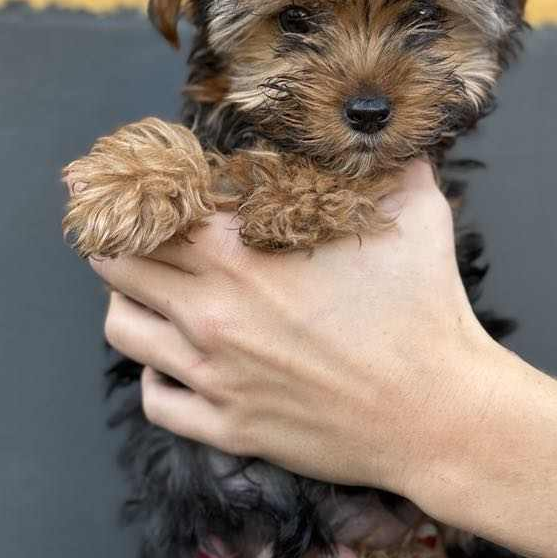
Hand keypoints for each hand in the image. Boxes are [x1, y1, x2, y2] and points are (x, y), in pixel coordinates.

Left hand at [92, 160, 499, 503]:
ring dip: (129, 305)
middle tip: (139, 237)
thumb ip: (391, 162)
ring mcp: (214, 375)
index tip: (141, 188)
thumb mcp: (417, 214)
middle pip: (118, 265)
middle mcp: (211, 312)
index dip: (139, 194)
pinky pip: (155, 400)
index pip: (151, 211)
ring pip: (122, 330)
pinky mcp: (228, 427)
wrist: (439, 413)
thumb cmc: (427, 312)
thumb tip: (387, 130)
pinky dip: (158, 377)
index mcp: (240, 254)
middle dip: (121, 243)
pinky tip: (180, 364)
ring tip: (154, 296)